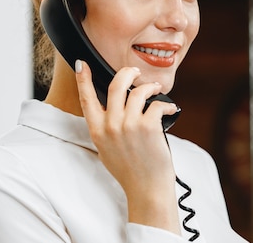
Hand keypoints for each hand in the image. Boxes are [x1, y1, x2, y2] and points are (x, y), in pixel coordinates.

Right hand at [74, 60, 180, 233]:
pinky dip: (166, 105)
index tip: (83, 64)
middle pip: (116, 84)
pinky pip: (157, 104)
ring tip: (156, 90)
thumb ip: (105, 129)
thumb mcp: (107, 149)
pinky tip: (169, 110)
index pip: (87, 99)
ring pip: (139, 91)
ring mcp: (128, 125)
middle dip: (128, 73)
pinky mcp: (148, 127)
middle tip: (136, 73)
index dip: (83, 79)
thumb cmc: (130, 171)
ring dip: (151, 87)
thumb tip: (113, 109)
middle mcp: (110, 126)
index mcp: (97, 131)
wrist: (146, 189)